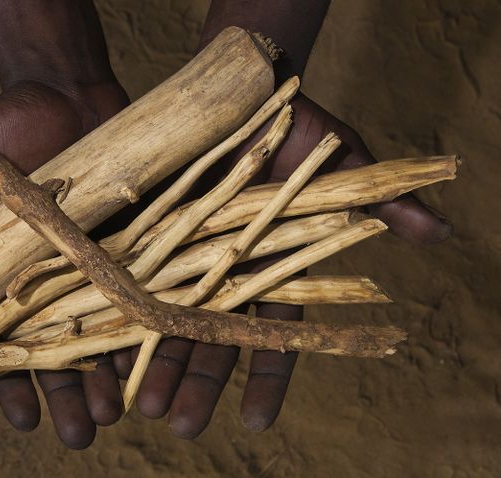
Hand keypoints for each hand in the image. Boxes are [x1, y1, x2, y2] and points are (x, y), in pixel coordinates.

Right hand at [0, 78, 130, 448]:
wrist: (65, 91)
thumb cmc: (4, 127)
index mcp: (2, 271)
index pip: (2, 340)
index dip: (10, 383)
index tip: (25, 420)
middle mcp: (49, 275)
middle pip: (56, 348)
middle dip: (67, 394)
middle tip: (80, 435)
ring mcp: (91, 260)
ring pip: (99, 331)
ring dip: (106, 375)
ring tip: (114, 414)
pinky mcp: (129, 240)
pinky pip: (137, 291)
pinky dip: (142, 327)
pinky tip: (151, 365)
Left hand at [109, 93, 451, 438]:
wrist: (235, 90)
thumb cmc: (289, 126)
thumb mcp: (338, 160)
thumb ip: (381, 202)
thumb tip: (439, 233)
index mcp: (269, 268)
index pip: (272, 333)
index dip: (268, 377)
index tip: (256, 420)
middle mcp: (220, 271)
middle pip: (209, 337)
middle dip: (196, 382)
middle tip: (180, 424)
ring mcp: (177, 255)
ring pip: (162, 320)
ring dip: (150, 365)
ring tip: (137, 406)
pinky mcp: (137, 234)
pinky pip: (121, 283)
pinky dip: (109, 318)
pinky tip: (97, 358)